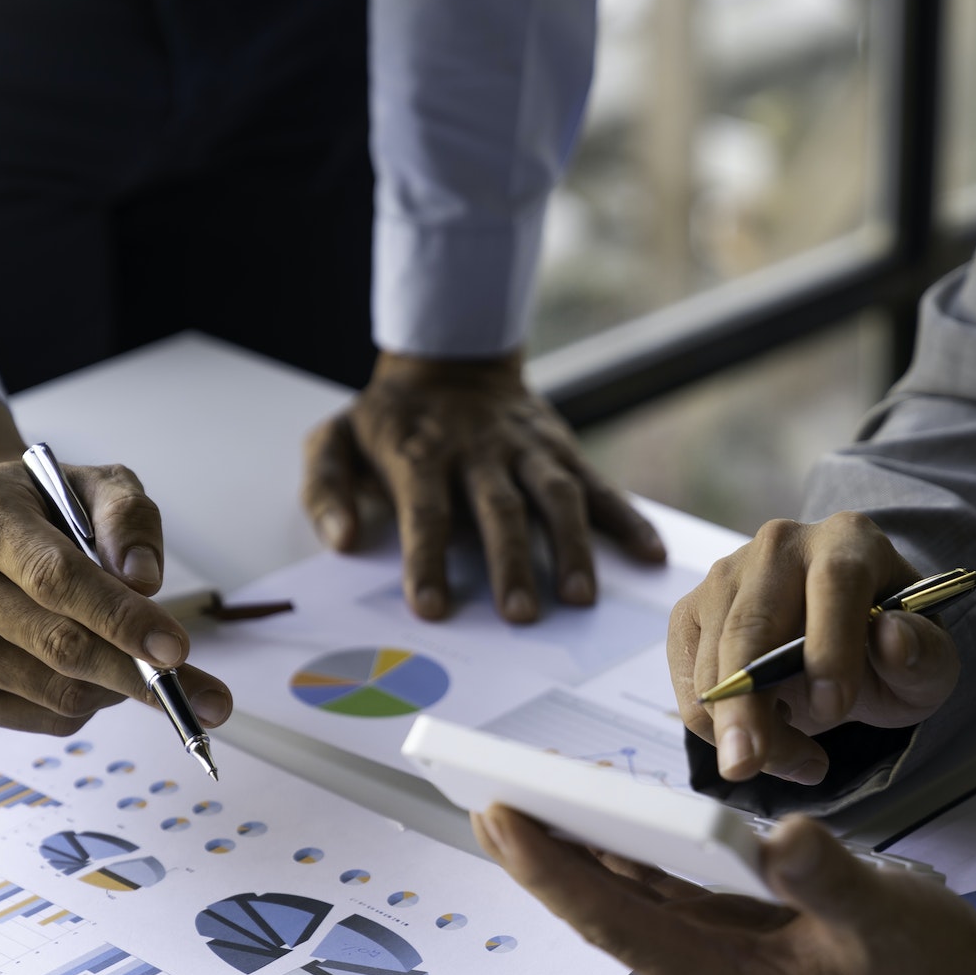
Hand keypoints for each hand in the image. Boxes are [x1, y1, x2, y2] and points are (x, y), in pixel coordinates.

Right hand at [0, 390, 231, 734]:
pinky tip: (88, 668)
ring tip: (129, 653)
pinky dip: (90, 704)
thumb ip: (128, 518)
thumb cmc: (45, 511)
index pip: (56, 578)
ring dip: (117, 685)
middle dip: (140, 674)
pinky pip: (46, 720)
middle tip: (207, 697)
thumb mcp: (94, 485)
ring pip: (60, 693)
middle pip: (60, 647)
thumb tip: (145, 581)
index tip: (177, 650)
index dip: (121, 619)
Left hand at [301, 351, 666, 621]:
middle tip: (520, 617)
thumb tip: (343, 538)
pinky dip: (628, 518)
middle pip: (498, 510)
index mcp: (421, 454)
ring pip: (555, 496)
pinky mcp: (562, 450)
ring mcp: (527, 450)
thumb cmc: (390, 418)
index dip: (428, 560)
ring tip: (581, 598)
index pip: (427, 512)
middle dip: (510, 564)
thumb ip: (325, 487)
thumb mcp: (335, 438)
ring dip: (572, 546)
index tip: (433, 609)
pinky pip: (599, 485)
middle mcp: (479, 452)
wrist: (450, 357)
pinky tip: (650, 554)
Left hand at [476, 803, 975, 974]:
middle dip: (539, 853)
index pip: (614, 917)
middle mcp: (705, 969)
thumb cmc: (929, 965)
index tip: (498, 817)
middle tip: (480, 793)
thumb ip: (831, 878)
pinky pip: (663, 885)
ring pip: (627, 893)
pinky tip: (608, 812)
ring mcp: (718, 949)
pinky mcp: (736, 926)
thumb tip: (775, 837)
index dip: (550, 868)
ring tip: (525, 790)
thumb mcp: (887, 916)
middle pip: (601, 906)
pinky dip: (630, 847)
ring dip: (577, 846)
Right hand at [671, 511, 959, 784]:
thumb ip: (924, 653)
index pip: (835, 582)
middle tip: (748, 765)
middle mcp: (780, 546)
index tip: (832, 708)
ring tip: (800, 760)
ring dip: (745, 729)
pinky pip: (691, 681)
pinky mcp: (692, 613)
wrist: (845, 642)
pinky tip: (768, 736)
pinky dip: (718, 726)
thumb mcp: (929, 662)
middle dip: (746, 703)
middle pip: (751, 624)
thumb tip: (891, 638)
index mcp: (848, 541)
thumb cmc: (888, 649)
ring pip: (715, 662)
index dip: (830, 646)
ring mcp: (726, 576)